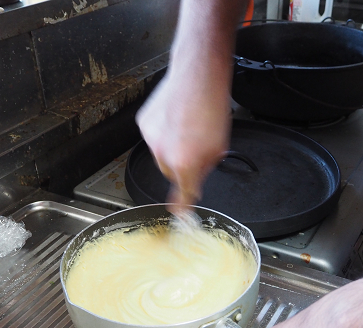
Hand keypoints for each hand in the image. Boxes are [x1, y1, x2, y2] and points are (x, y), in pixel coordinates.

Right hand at [135, 68, 231, 206]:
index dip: (182, 207)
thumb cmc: (212, 108)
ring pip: (161, 155)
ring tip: (188, 127)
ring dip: (172, 148)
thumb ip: (204, 172)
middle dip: (182, 166)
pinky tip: (177, 119)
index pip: (182, 195)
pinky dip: (163, 133)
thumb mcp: (218, 148)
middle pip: (171, 173)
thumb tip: (194, 187)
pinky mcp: (144, 124)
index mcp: (185, 163)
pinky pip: (154, 138)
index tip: (181, 215)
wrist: (197, 75)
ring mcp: (151, 139)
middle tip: (196, 147)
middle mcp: (164, 154)